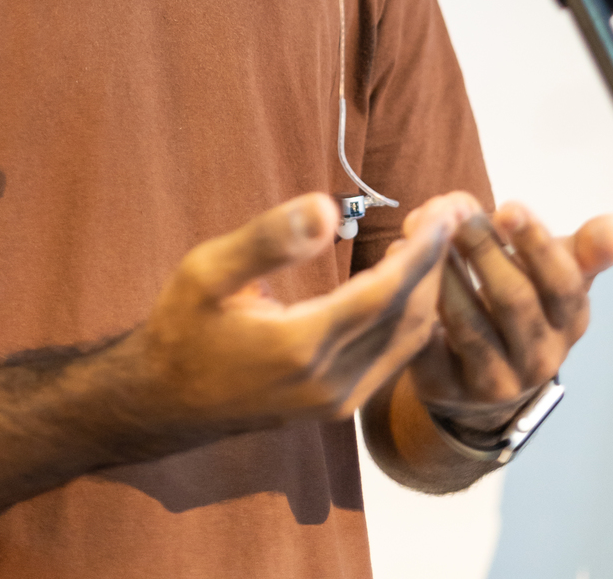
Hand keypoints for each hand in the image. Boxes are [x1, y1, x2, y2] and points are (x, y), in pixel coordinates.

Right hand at [119, 189, 478, 435]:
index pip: (385, 294)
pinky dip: (412, 314)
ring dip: (429, 288)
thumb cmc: (183, 325)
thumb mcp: (210, 270)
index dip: (422, 251)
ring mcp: (338, 401)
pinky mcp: (338, 406)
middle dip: (435, 262)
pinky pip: (394, 356)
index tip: (444, 211)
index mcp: (301, 347)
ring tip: (433, 236)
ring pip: (407, 340)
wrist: (163, 400)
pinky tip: (405, 276)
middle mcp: (330, 383)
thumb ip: (269, 240)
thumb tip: (327, 207)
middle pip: (408, 317)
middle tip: (448, 211)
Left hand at [405, 199, 612, 434]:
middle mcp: (537, 358)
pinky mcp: (445, 389)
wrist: (483, 386)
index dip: (536, 245)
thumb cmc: (523, 307)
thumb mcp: (557, 279)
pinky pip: (426, 346)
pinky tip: (399, 261)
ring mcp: (491, 381)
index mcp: (569, 323)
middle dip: (482, 248)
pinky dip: (411, 301)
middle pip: (512, 301)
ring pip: (467, 324)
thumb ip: (585, 250)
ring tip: (423, 228)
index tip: (507, 206)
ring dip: (443, 270)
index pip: (563, 285)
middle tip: (455, 209)